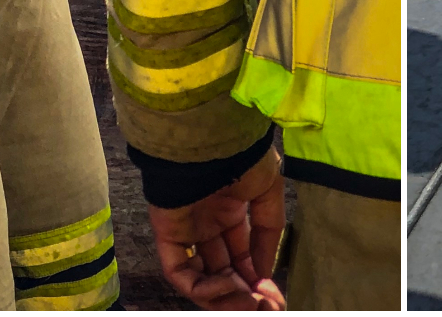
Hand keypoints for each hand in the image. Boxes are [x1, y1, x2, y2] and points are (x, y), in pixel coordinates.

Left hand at [147, 147, 286, 309]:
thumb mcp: (269, 191)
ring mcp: (186, 232)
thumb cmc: (241, 157)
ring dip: (224, 295)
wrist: (210, 141)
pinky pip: (179, 272)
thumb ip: (268, 231)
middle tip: (264, 307)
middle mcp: (208, 225)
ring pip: (201, 277)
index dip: (257, 277)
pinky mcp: (167, 236)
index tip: (275, 297)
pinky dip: (200, 287)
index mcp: (230, 211)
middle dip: (244, 291)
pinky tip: (225, 285)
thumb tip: (264, 271)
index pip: (242, 255)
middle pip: (223, 270)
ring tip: (248, 302)